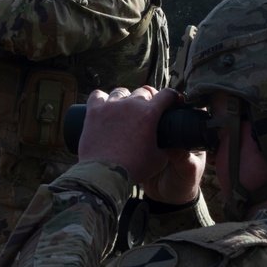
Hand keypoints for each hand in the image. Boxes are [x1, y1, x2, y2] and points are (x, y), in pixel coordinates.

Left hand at [78, 87, 203, 204]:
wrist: (105, 174)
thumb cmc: (133, 168)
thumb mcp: (159, 160)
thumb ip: (165, 146)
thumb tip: (166, 143)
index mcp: (149, 114)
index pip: (167, 95)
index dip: (172, 96)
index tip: (172, 100)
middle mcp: (130, 105)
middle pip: (143, 92)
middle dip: (148, 99)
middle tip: (146, 110)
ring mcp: (110, 106)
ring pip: (121, 92)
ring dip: (125, 98)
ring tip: (124, 110)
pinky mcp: (93, 111)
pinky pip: (97, 95)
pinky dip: (101, 99)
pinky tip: (103, 106)